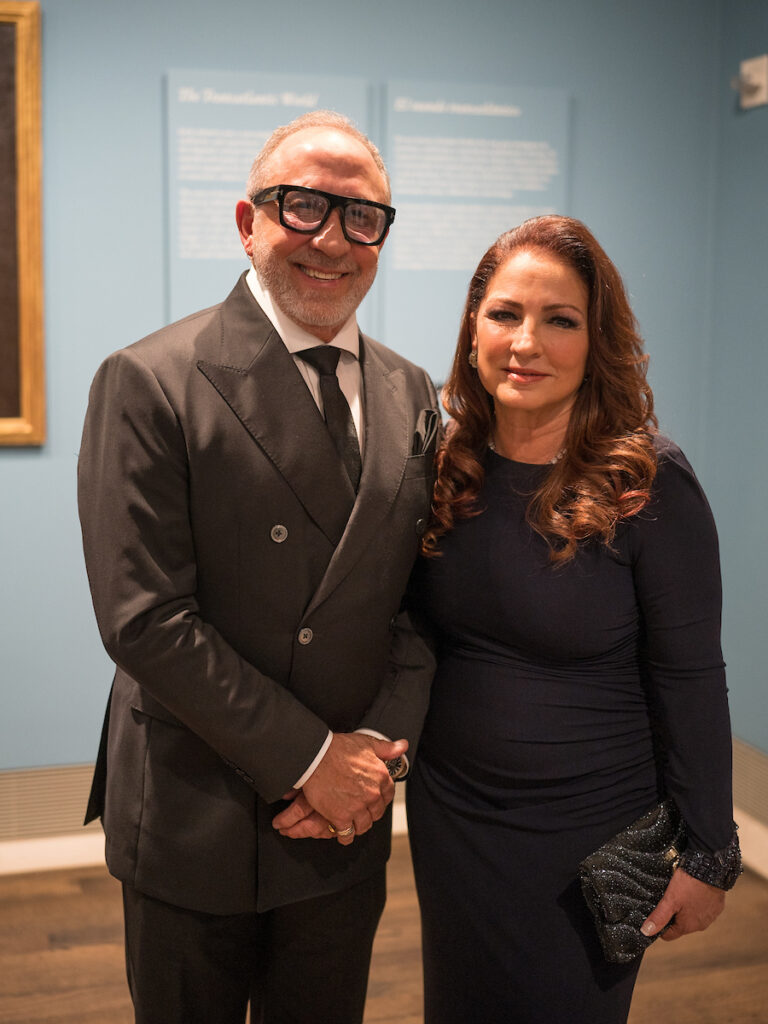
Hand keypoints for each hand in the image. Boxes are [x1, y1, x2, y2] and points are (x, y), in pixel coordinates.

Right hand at [272, 733, 407, 844]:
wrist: (315, 757)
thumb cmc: (337, 748)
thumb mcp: (367, 743)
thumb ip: (386, 748)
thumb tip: (402, 746)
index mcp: (380, 777)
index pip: (388, 796)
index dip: (380, 798)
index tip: (374, 799)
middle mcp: (372, 794)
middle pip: (376, 813)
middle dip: (369, 812)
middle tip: (360, 810)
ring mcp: (357, 807)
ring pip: (364, 825)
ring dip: (358, 825)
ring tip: (351, 822)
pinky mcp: (341, 817)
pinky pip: (347, 834)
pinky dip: (345, 835)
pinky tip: (342, 832)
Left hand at [640, 867, 725, 940]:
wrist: (710, 869)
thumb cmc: (689, 884)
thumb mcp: (670, 899)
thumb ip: (659, 917)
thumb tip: (646, 932)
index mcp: (687, 926)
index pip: (669, 935)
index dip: (660, 925)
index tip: (657, 912)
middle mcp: (700, 925)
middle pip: (680, 925)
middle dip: (673, 914)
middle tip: (668, 898)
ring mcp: (710, 916)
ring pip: (692, 916)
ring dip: (686, 908)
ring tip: (681, 892)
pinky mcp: (717, 907)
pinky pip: (704, 908)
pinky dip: (698, 902)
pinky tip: (694, 890)